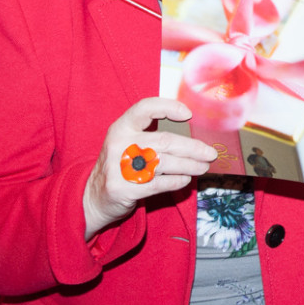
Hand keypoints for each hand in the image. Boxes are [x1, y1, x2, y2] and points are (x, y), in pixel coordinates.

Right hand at [83, 97, 217, 239]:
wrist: (93, 197)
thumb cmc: (121, 165)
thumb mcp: (127, 143)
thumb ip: (151, 134)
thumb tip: (193, 134)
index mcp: (121, 127)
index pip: (145, 108)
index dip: (168, 107)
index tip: (188, 114)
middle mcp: (119, 144)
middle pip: (165, 141)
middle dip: (193, 148)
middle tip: (210, 153)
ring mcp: (119, 167)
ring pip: (165, 163)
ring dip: (190, 165)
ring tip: (203, 167)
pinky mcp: (123, 188)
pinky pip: (158, 184)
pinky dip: (176, 181)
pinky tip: (186, 179)